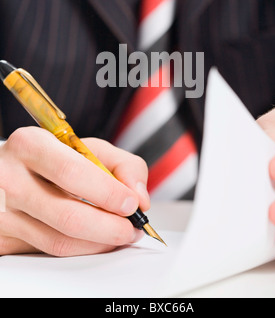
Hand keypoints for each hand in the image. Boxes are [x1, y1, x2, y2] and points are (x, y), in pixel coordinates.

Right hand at [0, 127, 149, 256]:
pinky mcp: (3, 237)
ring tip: (121, 233)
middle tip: (131, 227)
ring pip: (59, 241)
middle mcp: (11, 178)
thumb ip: (122, 164)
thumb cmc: (52, 158)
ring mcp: (3, 212)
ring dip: (99, 243)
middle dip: (109, 227)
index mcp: (31, 145)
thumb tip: (138, 197)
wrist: (10, 170)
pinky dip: (81, 249)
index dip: (107, 192)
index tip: (131, 203)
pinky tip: (96, 239)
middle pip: (66, 215)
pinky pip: (49, 251)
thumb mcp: (86, 147)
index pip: (71, 172)